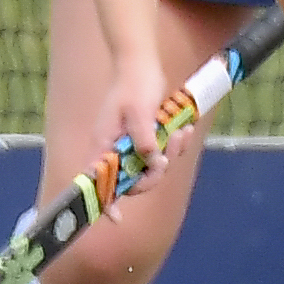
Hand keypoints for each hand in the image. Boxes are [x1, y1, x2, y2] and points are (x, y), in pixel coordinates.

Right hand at [98, 54, 193, 198]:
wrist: (143, 65)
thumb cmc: (135, 85)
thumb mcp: (139, 112)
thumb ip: (144, 139)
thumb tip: (151, 163)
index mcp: (103, 144)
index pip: (97, 181)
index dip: (104, 201)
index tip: (115, 218)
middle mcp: (114, 148)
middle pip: (132, 179)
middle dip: (154, 173)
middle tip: (167, 157)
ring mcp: (130, 142)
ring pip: (151, 165)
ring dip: (170, 153)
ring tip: (182, 132)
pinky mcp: (146, 136)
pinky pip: (162, 150)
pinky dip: (175, 143)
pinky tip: (185, 129)